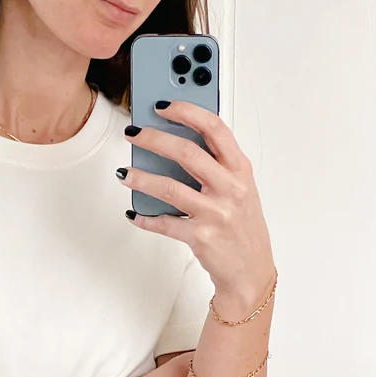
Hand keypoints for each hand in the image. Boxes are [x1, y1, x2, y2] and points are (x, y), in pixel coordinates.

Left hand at [118, 100, 275, 310]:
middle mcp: (230, 188)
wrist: (250, 271)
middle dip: (154, 139)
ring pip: (170, 187)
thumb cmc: (242, 227)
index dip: (186, 111)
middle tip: (134, 134)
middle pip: (186, 152)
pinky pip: (166, 223)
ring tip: (125, 173)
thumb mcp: (240, 188)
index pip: (214, 128)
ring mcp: (215, 213)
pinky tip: (135, 214)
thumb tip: (176, 143)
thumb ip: (217, 165)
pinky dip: (146, 218)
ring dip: (142, 178)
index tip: (162, 105)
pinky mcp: (201, 237)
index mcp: (240, 169)